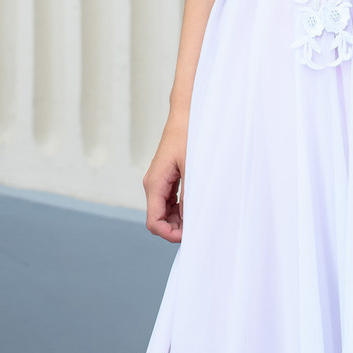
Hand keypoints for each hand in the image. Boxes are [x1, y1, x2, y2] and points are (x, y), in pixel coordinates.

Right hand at [142, 114, 188, 242]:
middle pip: (158, 220)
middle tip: (199, 227)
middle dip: (176, 229)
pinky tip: (196, 205)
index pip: (154, 222)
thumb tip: (188, 220)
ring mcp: (158, 182)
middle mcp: (152, 185)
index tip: (190, 235)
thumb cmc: (189, 137)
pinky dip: (181, 209)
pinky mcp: (166, 179)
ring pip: (164, 213)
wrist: (186, 116)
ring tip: (200, 215)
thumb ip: (189, 196)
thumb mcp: (192, 168)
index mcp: (155, 184)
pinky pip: (169, 203)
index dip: (170, 234)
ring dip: (180, 220)